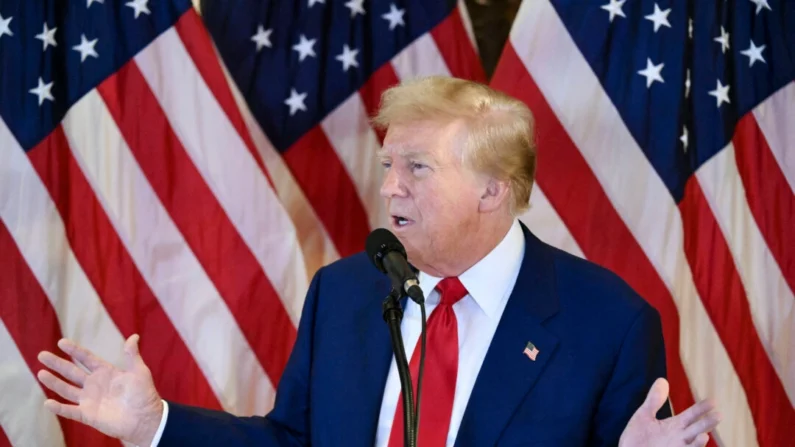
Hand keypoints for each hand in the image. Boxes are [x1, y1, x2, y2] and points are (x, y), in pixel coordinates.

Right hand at [37, 334, 163, 446]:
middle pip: (71, 372)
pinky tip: (48, 403)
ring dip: (54, 382)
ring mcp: (89, 400)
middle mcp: (94, 384)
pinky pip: (70, 411)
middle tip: (42, 355)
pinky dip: (59, 408)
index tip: (61, 342)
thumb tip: (134, 336)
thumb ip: (132, 355)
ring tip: (40, 373)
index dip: (74, 350)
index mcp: (105, 372)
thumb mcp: (139, 371)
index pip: (86, 358)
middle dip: (57, 364)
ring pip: (67, 389)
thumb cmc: (144, 394)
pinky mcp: (88, 415)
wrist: (146, 419)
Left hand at [619, 378, 720, 446]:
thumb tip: (662, 380)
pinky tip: (693, 444)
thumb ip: (654, 400)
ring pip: (693, 445)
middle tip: (718, 415)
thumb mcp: (644, 416)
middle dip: (707, 423)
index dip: (701, 408)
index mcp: (675, 425)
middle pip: (696, 429)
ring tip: (704, 435)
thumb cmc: (637, 438)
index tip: (713, 401)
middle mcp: (679, 437)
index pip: (692, 415)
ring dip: (699, 443)